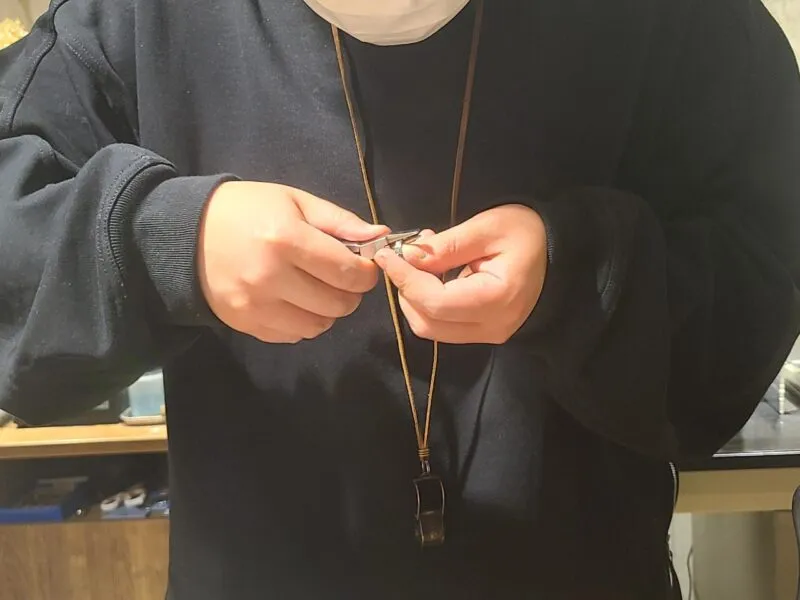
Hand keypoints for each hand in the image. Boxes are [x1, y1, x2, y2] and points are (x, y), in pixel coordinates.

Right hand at [198, 181, 387, 342]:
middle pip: (338, 303)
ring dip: (328, 310)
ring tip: (316, 289)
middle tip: (340, 277)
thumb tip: (379, 237)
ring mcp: (256, 306)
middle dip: (350, 292)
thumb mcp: (294, 201)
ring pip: (319, 325)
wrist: (185, 234)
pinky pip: (294, 335)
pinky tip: (294, 301)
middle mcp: (271, 277)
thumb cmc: (246, 210)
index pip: (348, 272)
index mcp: (285, 239)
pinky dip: (303, 322)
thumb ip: (339, 221)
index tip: (363, 265)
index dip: (366, 272)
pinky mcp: (245, 325)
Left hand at [374, 204, 547, 343]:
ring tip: (422, 262)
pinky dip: (428, 304)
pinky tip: (433, 276)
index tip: (387, 256)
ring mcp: (489, 334)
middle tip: (404, 255)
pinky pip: (443, 326)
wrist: (557, 252)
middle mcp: (493, 327)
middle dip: (406, 290)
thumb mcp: (487, 228)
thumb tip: (407, 257)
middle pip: (428, 322)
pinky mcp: (483, 333)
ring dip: (414, 298)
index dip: (405, 280)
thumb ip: (446, 246)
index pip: (435, 302)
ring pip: (431, 328)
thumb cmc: (526, 233)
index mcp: (497, 299)